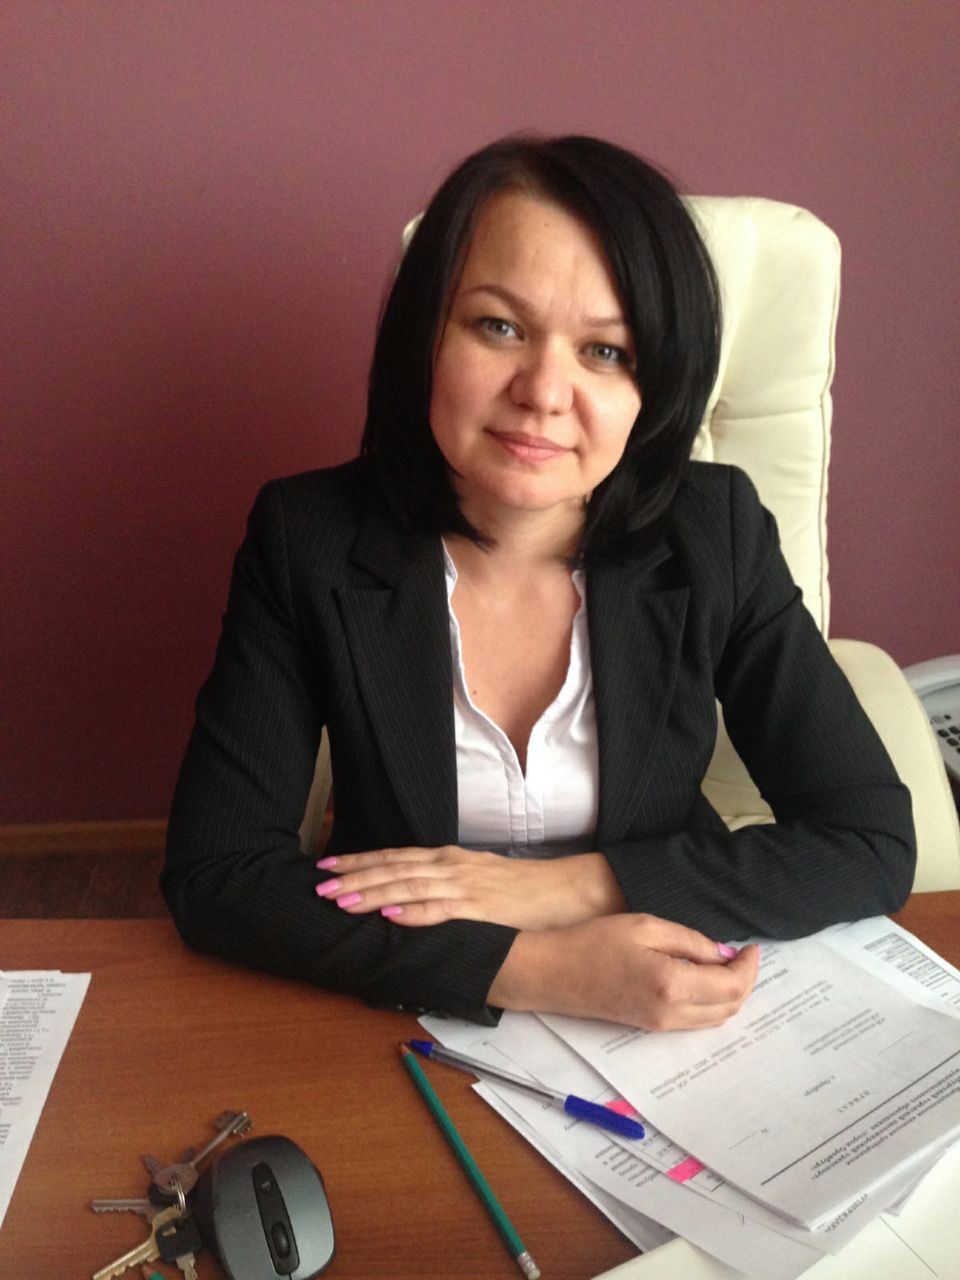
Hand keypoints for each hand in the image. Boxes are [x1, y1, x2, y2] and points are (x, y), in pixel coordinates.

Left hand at [314, 845, 625, 929]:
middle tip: (319, 886)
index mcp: (448, 859)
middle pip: (394, 868)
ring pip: (409, 886)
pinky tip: (390, 915)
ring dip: (372, 893)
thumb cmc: (520, 890)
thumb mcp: (477, 880)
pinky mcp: (481, 908)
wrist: (565, 892)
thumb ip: (444, 885)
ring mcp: (465, 885)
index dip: (359, 861)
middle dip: (354, 877)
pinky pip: (441, 909)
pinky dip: (413, 911)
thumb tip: (410, 896)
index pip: (395, 856)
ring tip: (341, 901)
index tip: (327, 865)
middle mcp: (451, 866)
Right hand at [489, 914, 759, 1030]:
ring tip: (724, 963)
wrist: (552, 973)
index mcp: (672, 985)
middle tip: (742, 954)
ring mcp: (660, 1025)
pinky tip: (701, 977)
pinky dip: (710, 1002)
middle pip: (729, 1007)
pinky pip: (695, 1021)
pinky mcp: (650, 1026)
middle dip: (744, 981)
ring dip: (728, 994)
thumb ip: (690, 941)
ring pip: (714, 1019)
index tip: (751, 946)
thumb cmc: (593, 942)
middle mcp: (672, 1014)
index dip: (749, 966)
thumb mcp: (645, 926)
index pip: (732, 986)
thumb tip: (723, 954)